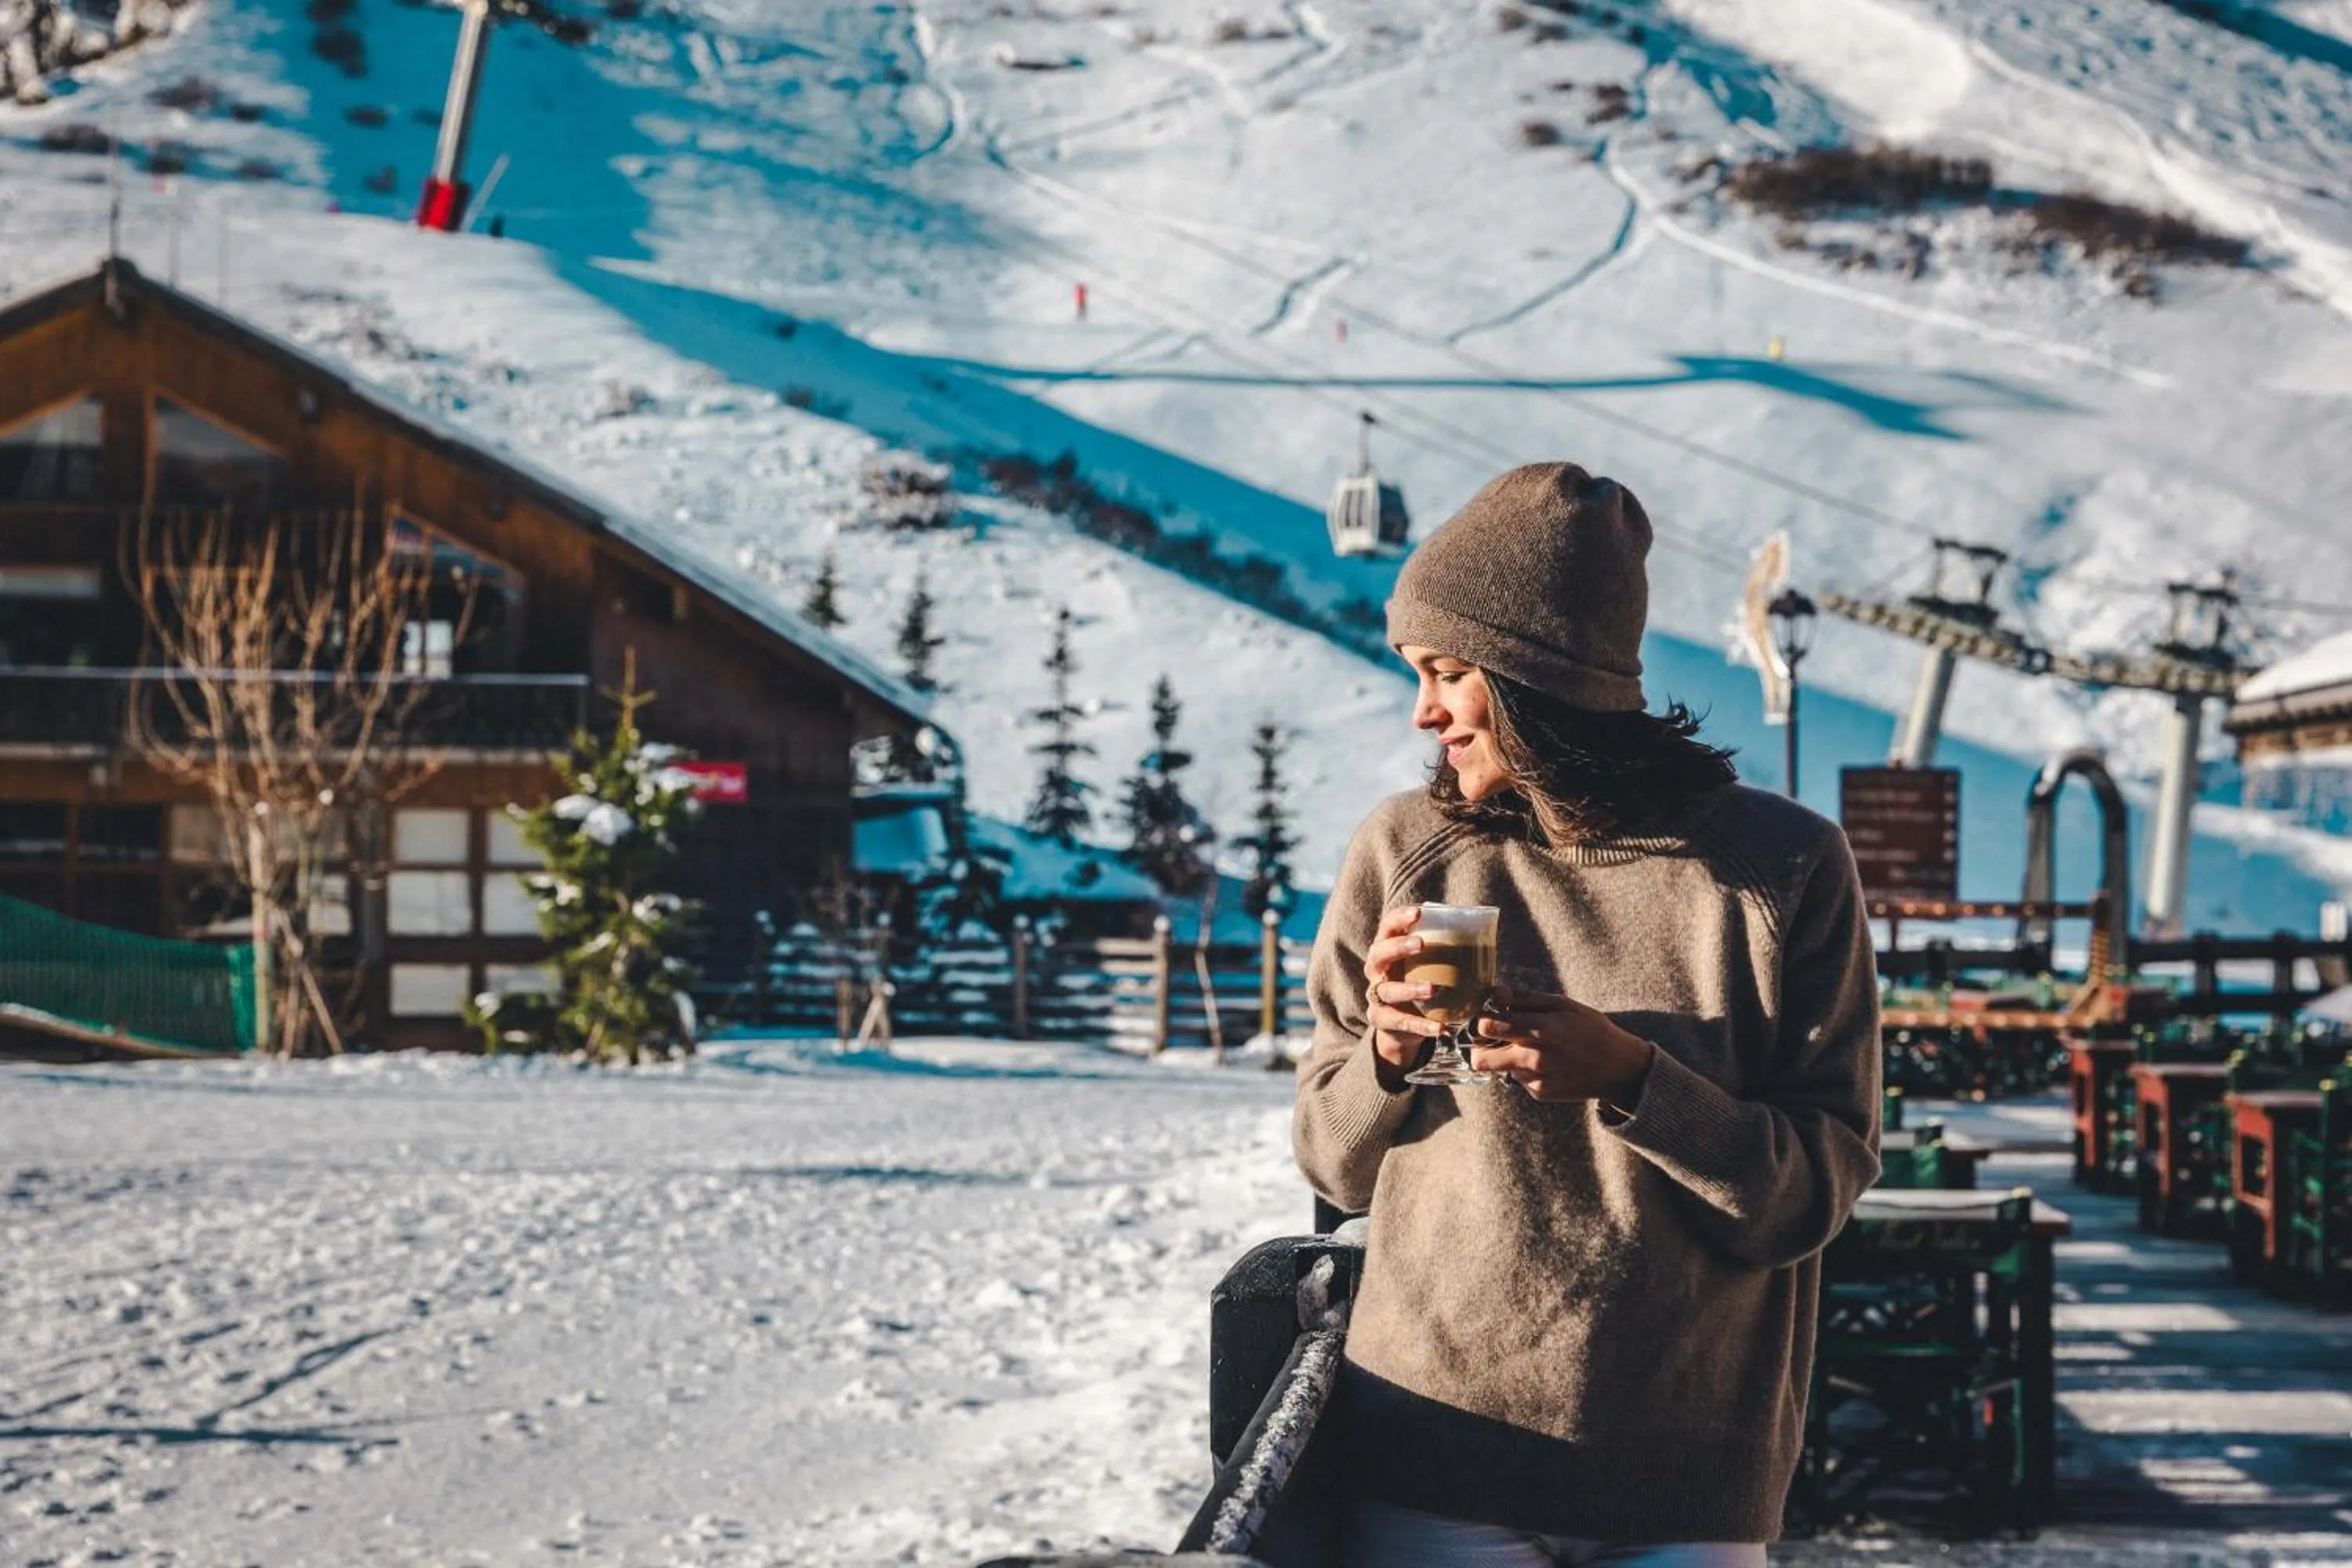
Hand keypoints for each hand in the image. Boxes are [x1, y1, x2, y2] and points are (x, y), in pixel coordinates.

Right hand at [1360, 905, 1447, 1085]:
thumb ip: (1452, 957)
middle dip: (1398, 946)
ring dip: (1410, 988)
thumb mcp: (1431, 968)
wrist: (1401, 1026)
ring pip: (1388, 990)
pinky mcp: (1381, 1020)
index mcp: (1388, 949)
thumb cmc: (1421, 984)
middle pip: (1378, 953)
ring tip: (1434, 989)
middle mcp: (1377, 970)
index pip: (1388, 926)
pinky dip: (1420, 1026)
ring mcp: (1376, 996)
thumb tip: (1495, 958)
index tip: (1419, 912)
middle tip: (1422, 944)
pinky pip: (1399, 1022)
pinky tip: (1441, 1028)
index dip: (1400, 917)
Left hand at [1468, 981, 1654, 1106]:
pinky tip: (1548, 1064)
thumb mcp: (1564, 1005)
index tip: (1488, 1016)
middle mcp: (1534, 1058)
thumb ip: (1526, 999)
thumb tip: (1495, 993)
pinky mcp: (1539, 1094)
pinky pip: (1518, 1079)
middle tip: (1493, 1038)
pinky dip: (1526, 1071)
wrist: (1618, 1068)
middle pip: (1480, 1060)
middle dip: (1479, 1048)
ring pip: (1501, 1068)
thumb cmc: (1591, 1029)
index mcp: (1540, 1030)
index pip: (1488, 1027)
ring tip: (1536, 1049)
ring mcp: (1536, 1079)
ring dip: (1508, 1058)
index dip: (1482, 1020)